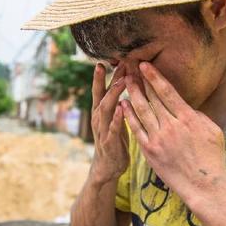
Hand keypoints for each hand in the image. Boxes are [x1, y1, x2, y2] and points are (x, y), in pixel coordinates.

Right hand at [90, 63, 128, 183]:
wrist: (108, 168)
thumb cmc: (114, 141)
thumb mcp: (115, 120)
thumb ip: (119, 103)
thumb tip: (127, 84)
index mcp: (101, 112)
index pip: (101, 89)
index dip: (105, 74)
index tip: (109, 58)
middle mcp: (98, 118)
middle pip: (102, 94)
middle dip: (109, 78)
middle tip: (117, 63)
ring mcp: (102, 130)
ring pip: (105, 108)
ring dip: (113, 94)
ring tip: (122, 81)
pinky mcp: (109, 142)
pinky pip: (112, 128)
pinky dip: (116, 118)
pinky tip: (121, 109)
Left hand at [121, 62, 225, 203]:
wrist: (203, 185)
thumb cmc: (212, 157)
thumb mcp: (212, 130)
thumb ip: (197, 115)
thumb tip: (186, 107)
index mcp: (188, 118)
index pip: (167, 91)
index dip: (154, 76)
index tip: (144, 65)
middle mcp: (171, 125)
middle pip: (152, 98)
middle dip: (140, 81)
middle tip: (129, 68)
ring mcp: (159, 139)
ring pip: (142, 111)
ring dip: (132, 94)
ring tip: (125, 82)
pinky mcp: (150, 151)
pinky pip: (136, 130)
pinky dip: (129, 116)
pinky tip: (123, 105)